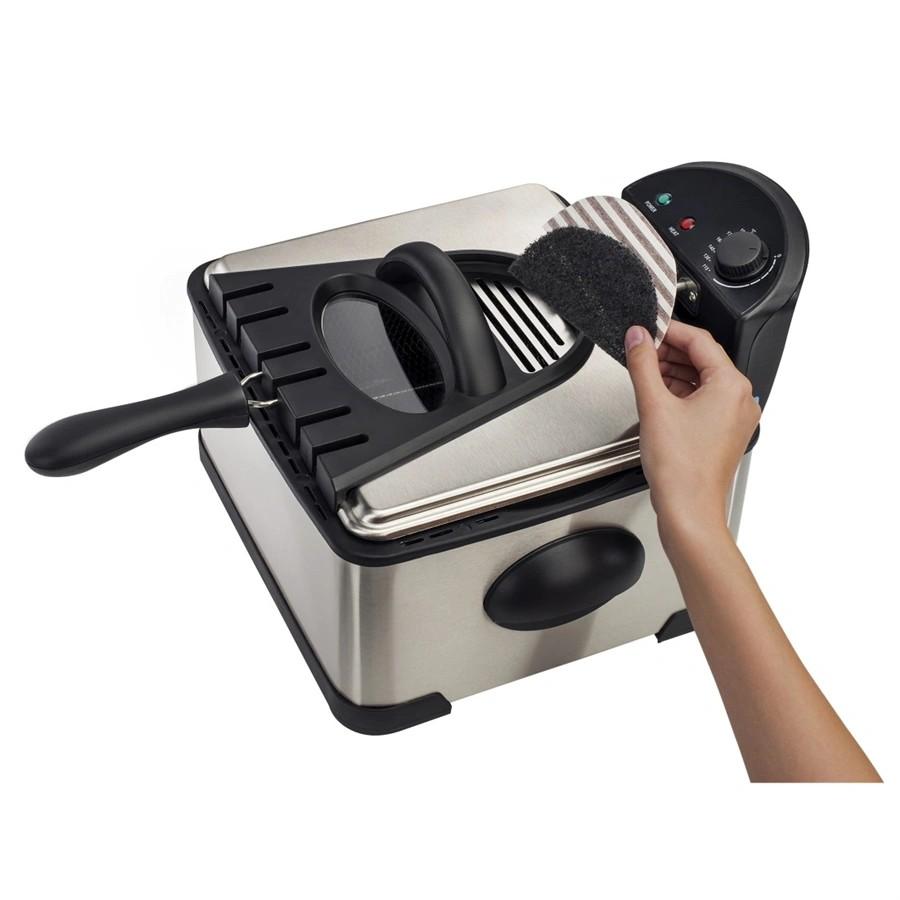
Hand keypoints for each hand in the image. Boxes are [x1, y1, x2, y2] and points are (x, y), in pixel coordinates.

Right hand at [624, 321, 760, 541]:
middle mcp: (740, 399)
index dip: (670, 330)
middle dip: (670, 352)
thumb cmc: (681, 469)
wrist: (689, 509)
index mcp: (731, 386)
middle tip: (642, 350)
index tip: (649, 328)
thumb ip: (643, 364)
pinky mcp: (725, 433)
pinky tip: (659, 396)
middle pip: (704, 360)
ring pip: (704, 381)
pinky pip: (705, 401)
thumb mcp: (654, 405)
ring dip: (675, 373)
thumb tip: (638, 337)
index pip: (700, 341)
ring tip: (646, 372)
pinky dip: (683, 393)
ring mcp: (735, 418)